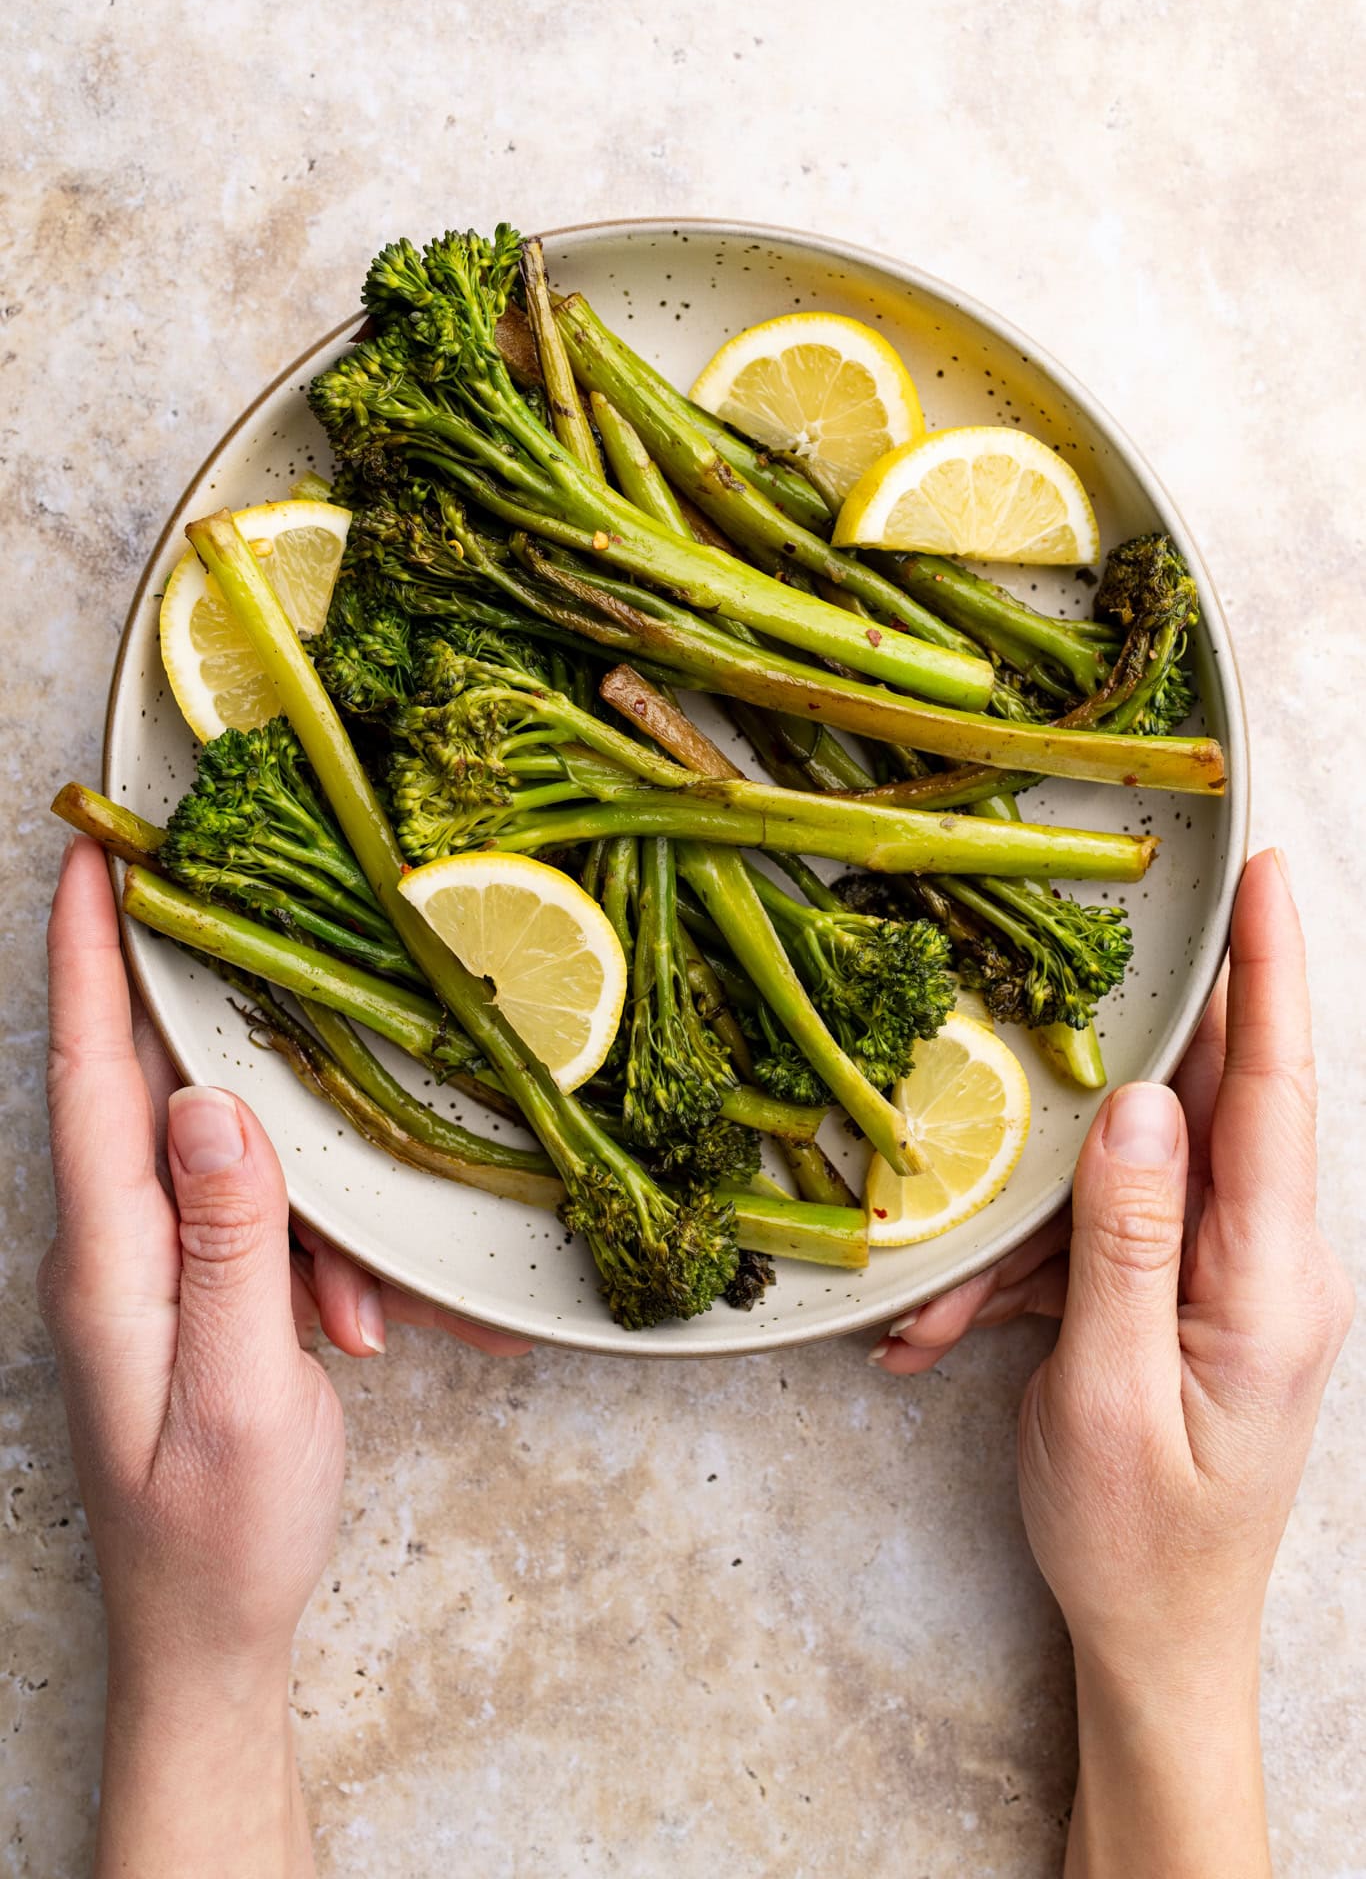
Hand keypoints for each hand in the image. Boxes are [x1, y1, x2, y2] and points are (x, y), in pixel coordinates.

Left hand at [41, 840, 529, 1875]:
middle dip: (227, 1039)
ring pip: (234, 1165)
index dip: (90, 959)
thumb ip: (230, 1243)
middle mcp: (112, 1245)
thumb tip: (213, 1101)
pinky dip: (319, 1260)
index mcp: (106, 1258)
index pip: (89, 1075)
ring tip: (357, 1319)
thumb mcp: (243, 1390)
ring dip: (311, 1211)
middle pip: (161, 1091)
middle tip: (268, 934)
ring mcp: (151, 1270)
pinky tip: (364, 1330)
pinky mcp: (192, 1294)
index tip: (93, 853)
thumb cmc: (218, 1534)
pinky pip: (260, 1228)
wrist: (206, 1642)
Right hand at [876, 850, 1352, 1875]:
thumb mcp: (1106, 1393)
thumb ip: (1128, 1241)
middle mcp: (1269, 1260)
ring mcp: (1228, 1278)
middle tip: (1053, 993)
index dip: (1274, 972)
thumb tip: (1144, 1103)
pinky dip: (1024, 1272)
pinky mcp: (1185, 1298)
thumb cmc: (1138, 1541)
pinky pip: (1103, 1240)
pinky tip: (953, 1330)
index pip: (1281, 1090)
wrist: (1159, 1648)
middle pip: (1205, 1108)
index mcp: (1274, 1279)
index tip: (1270, 872)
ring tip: (945, 1306)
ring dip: (1027, 1225)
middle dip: (1116, 1066)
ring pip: (1128, 1179)